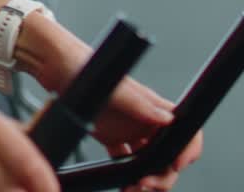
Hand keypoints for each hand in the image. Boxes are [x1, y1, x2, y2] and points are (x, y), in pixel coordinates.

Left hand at [29, 22, 202, 191]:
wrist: (56, 64)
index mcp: (152, 106)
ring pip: (147, 160)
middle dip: (163, 174)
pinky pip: (124, 160)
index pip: (185, 128)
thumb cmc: (86, 66)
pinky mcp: (110, 134)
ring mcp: (128, 128)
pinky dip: (124, 175)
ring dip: (145, 177)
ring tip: (131, 189)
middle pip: (167, 153)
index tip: (175, 166)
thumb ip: (141, 104)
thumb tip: (168, 119)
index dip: (188, 149)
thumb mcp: (115, 89)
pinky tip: (119, 183)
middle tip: (145, 185)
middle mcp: (145, 119)